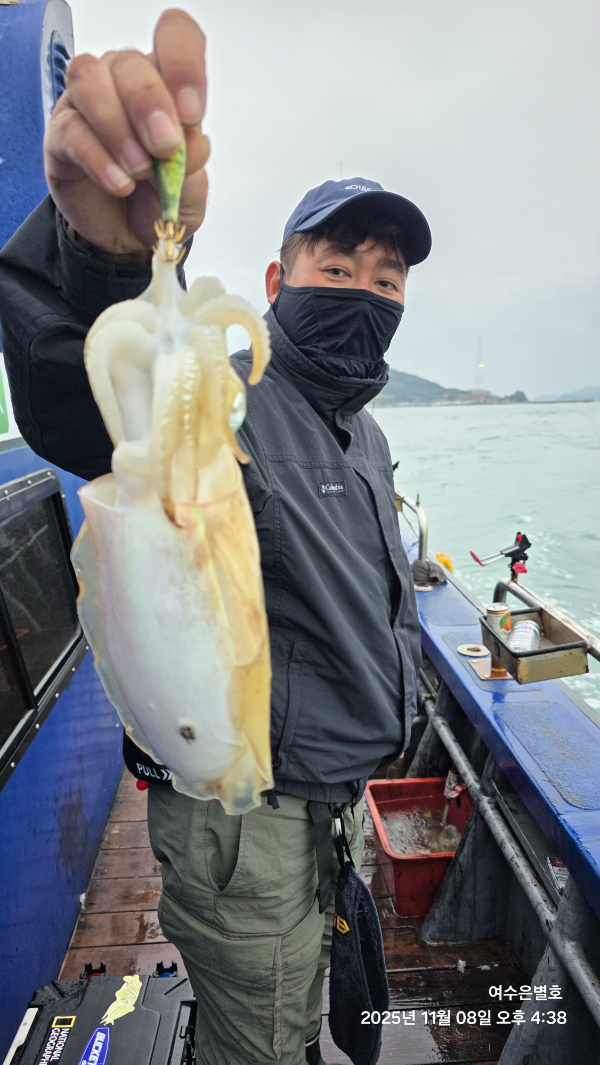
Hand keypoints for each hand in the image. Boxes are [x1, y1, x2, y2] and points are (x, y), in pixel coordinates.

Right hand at [44, 9, 208, 255]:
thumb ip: (192, 161)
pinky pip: (72, 131)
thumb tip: (188, 138)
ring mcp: (86, 104)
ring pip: (90, 81)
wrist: (128, 239)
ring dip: (118, 126)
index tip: (192, 113)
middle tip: (164, 148)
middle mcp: (122, 81)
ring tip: (139, 170)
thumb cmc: (159, 200)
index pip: (174, 36)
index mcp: (164, 80)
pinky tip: (119, 184)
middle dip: (150, 105)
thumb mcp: (190, 189)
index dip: (184, 64)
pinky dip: (98, 159)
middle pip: (130, 62)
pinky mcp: (60, 135)